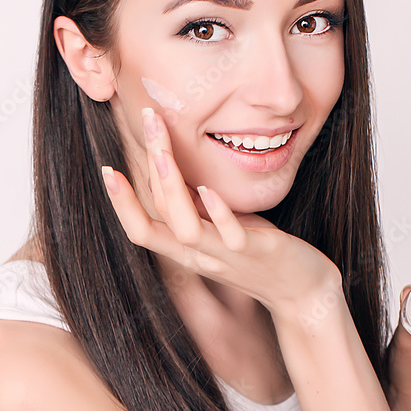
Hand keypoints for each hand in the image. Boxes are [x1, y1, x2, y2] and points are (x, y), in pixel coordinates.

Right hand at [100, 107, 337, 314]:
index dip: (121, 202)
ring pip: (186, 228)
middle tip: (147, 118)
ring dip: (172, 189)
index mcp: (188, 250)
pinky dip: (218, 212)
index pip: (142, 229)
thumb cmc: (262, 253)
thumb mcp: (223, 227)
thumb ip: (199, 208)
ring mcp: (227, 256)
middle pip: (159, 218)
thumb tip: (179, 174)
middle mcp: (200, 256)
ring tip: (163, 153)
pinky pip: (231, 235)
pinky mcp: (257, 253)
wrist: (303, 292)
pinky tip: (209, 188)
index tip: (107, 168)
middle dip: (148, 167)